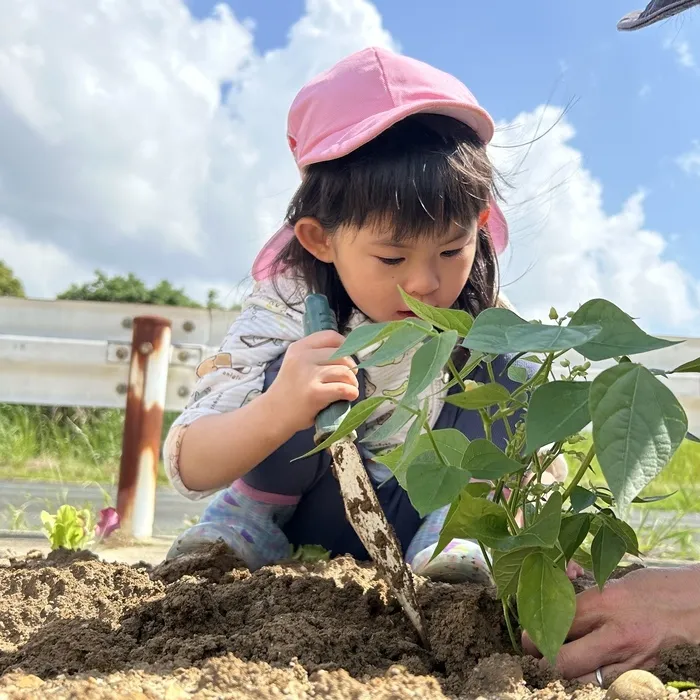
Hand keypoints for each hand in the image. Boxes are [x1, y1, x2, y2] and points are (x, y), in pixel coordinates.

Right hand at [267, 330, 358, 433]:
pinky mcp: (315, 393)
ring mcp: (308, 375)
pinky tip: (349, 396)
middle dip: (352, 367)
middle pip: (342, 355)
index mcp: (299, 348)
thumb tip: (348, 349)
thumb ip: (315, 354)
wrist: (273, 414)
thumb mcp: (296, 363)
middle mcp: (302, 358)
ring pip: (345, 371)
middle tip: (349, 379)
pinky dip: (351, 393)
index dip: (345, 345)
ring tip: (349, 389)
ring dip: (352, 382)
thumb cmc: (290, 390)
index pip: (330, 336)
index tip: (347, 358)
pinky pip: (343, 388)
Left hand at [522, 565, 699, 683]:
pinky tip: (583, 669)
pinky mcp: (641, 675)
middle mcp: (617, 634)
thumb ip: (579, 601)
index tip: (527, 637)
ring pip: (582, 681)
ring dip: (564, 674)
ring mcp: (631, 660)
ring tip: (555, 663)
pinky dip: (588, 679)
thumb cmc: (647, 588)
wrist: (689, 606)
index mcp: (605, 603)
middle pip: (564, 661)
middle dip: (542, 660)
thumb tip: (549, 614)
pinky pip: (604, 685)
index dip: (534, 634)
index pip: (556, 625)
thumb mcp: (608, 585)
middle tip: (534, 654)